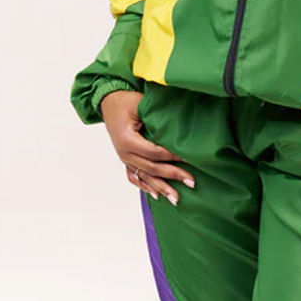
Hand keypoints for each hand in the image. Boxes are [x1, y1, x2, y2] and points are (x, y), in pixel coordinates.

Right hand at [99, 90, 194, 204]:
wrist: (108, 101)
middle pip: (152, 168)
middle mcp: (124, 152)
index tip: (190, 159)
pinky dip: (145, 186)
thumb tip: (179, 128)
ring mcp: (124, 158)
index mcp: (127, 139)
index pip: (154, 152)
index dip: (173, 156)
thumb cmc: (126, 101)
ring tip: (176, 199)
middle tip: (191, 182)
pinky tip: (156, 195)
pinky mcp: (125, 159)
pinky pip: (134, 177)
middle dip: (173, 176)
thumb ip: (157, 117)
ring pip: (144, 177)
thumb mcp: (141, 104)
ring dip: (161, 188)